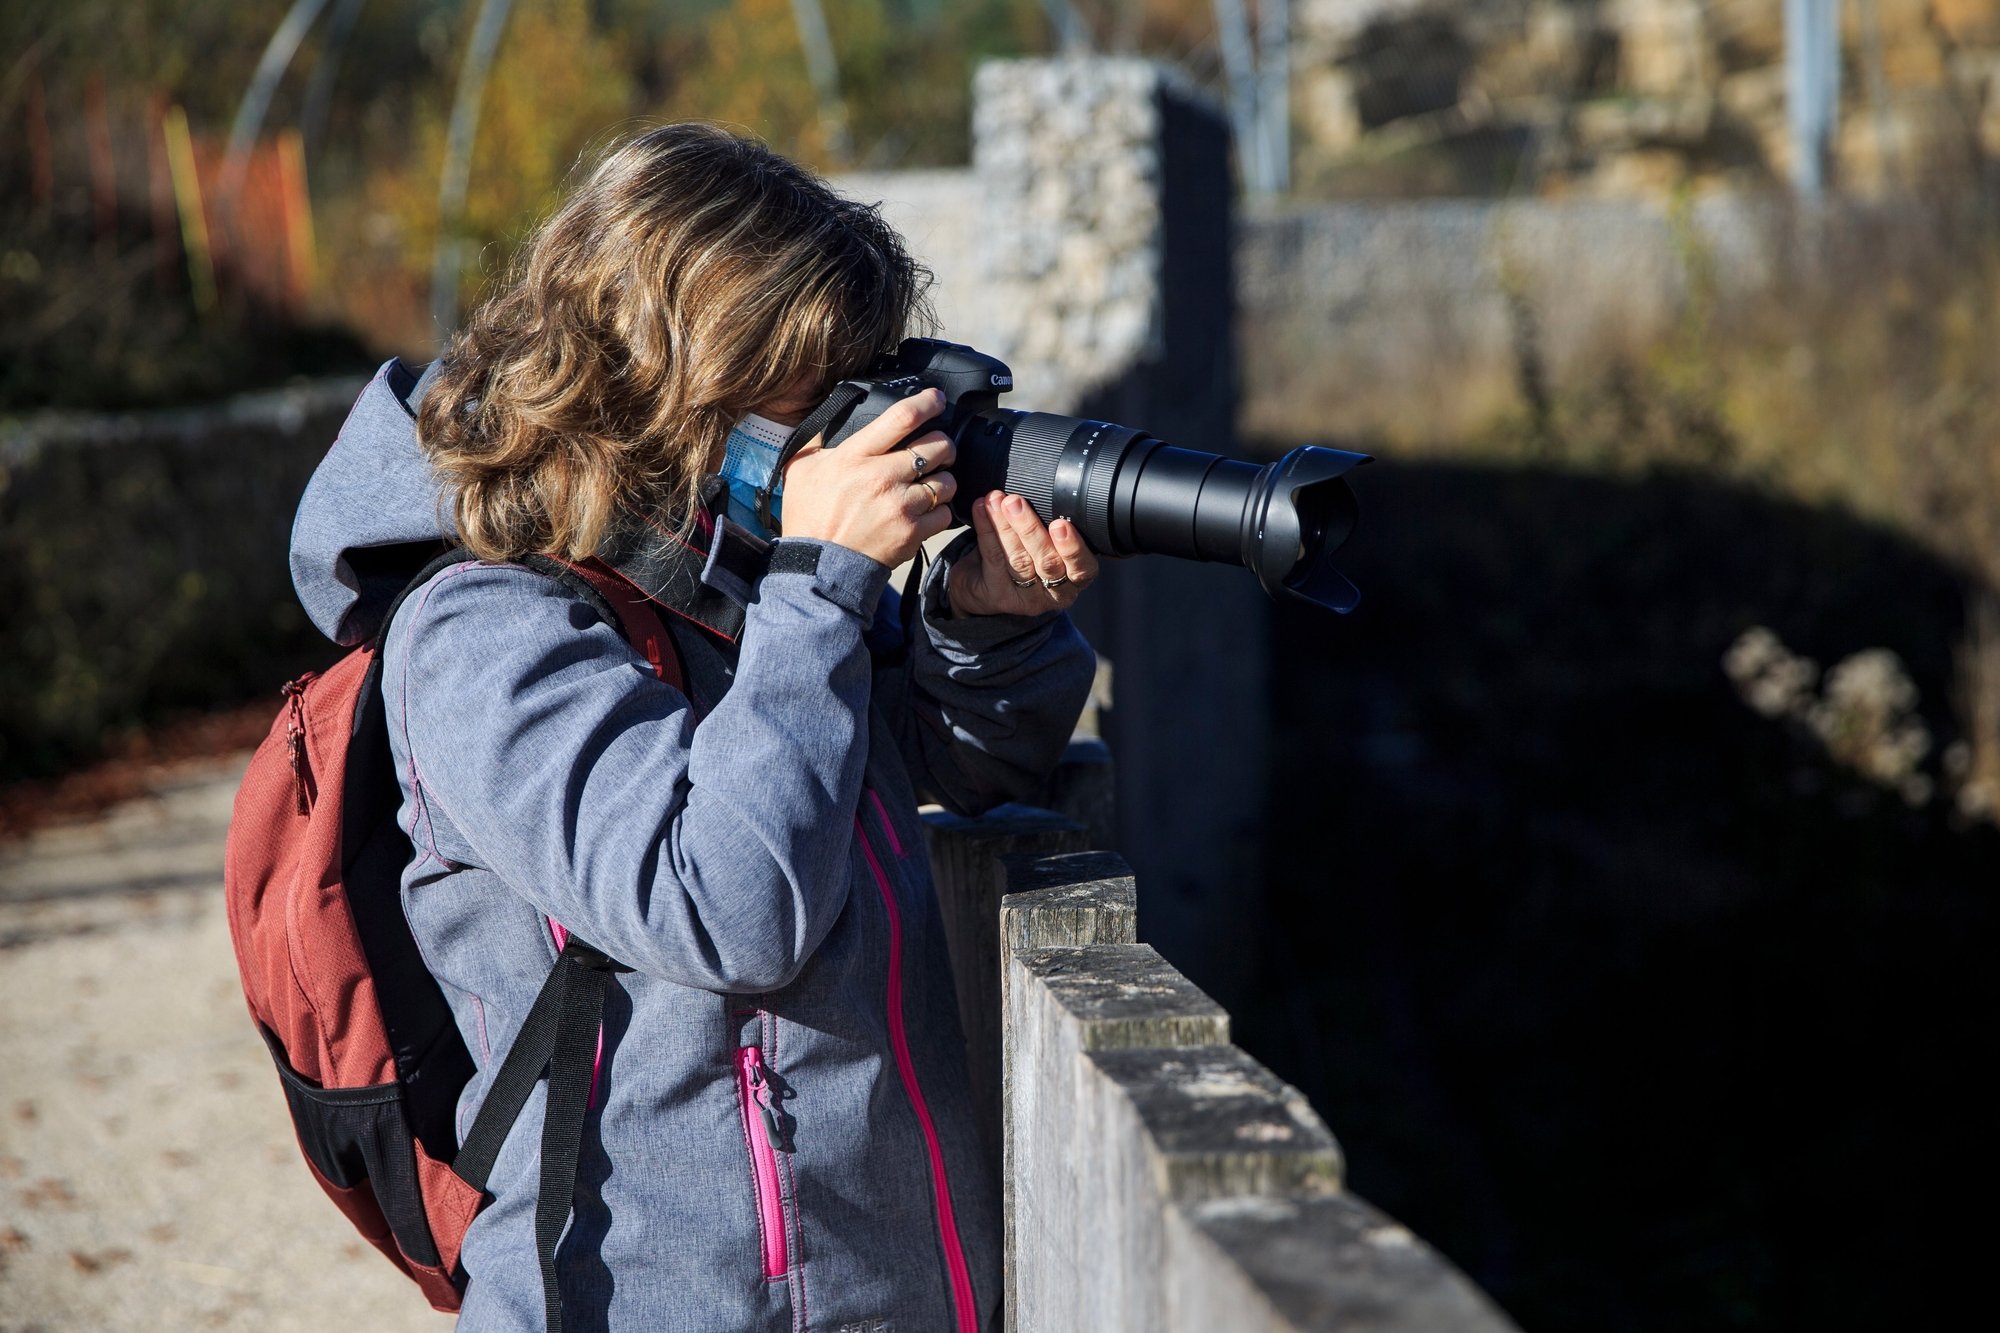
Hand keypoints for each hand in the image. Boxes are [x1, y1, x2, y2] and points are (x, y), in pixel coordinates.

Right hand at [779, 388, 958, 567]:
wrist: (818, 566)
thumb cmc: (809, 517)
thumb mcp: (801, 468)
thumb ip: (819, 440)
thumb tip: (833, 416)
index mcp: (855, 456)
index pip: (902, 417)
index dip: (927, 402)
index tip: (937, 399)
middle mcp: (882, 477)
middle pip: (936, 446)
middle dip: (944, 444)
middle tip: (939, 448)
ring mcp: (900, 506)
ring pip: (946, 481)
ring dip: (944, 479)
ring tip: (932, 483)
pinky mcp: (912, 532)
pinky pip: (944, 513)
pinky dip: (940, 511)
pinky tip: (927, 511)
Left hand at [947, 491, 1099, 616]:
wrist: (984, 587)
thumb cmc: (1025, 556)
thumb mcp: (1046, 545)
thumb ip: (1051, 525)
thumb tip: (1045, 483)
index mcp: (1075, 579)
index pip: (1082, 568)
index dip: (1073, 547)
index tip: (1061, 524)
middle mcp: (1055, 593)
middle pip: (1046, 561)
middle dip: (1030, 528)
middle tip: (1015, 502)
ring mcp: (1025, 598)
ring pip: (1018, 559)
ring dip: (1005, 526)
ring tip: (995, 500)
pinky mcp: (997, 596)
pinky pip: (993, 558)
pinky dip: (986, 529)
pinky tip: (981, 509)